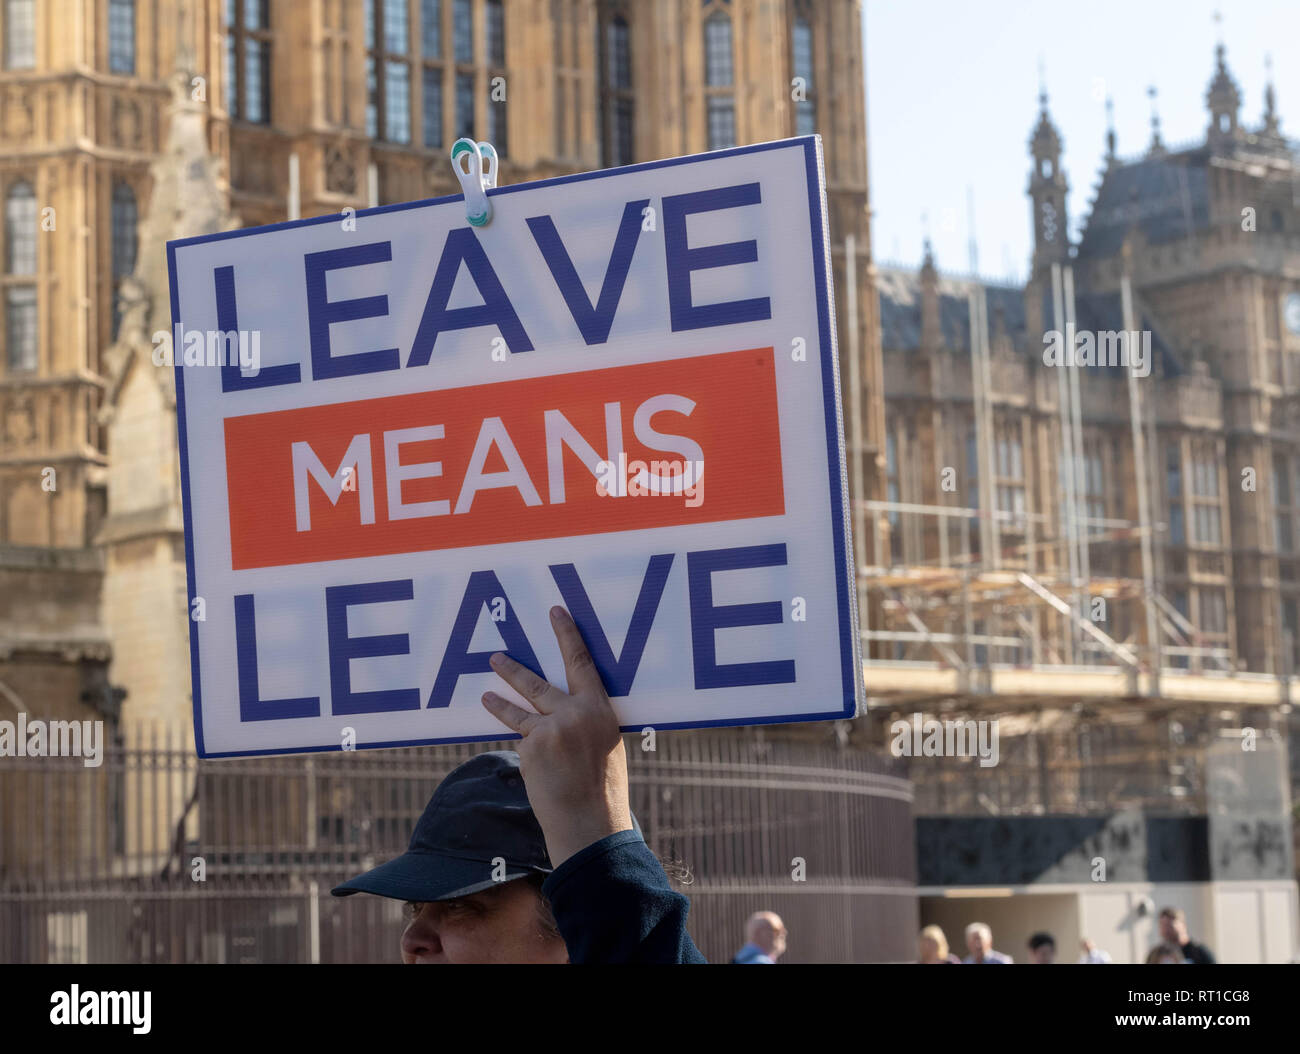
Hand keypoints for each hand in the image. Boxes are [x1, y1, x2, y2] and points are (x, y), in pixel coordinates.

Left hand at [481, 605, 632, 867]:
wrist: (590, 821)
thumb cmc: (603, 788)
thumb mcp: (605, 744)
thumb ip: (586, 721)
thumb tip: (566, 710)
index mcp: (600, 708)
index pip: (581, 661)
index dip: (567, 634)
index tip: (555, 611)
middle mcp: (574, 712)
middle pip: (538, 682)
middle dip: (514, 668)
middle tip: (496, 655)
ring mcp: (550, 728)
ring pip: (519, 708)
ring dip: (499, 699)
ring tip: (485, 692)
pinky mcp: (532, 746)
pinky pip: (523, 739)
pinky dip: (525, 747)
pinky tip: (535, 765)